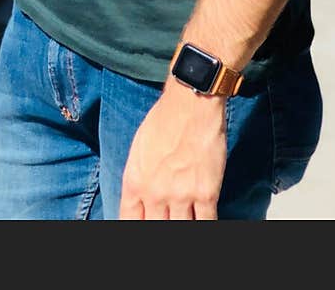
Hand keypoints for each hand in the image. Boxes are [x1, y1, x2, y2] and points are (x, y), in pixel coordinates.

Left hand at [118, 83, 226, 219]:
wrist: (189, 105)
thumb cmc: (162, 121)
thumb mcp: (138, 151)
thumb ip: (139, 181)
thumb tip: (142, 203)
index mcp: (134, 182)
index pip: (128, 221)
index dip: (135, 228)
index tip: (145, 223)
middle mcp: (155, 193)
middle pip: (156, 228)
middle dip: (161, 226)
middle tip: (168, 219)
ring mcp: (181, 196)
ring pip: (181, 229)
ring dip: (183, 224)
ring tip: (184, 218)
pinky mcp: (206, 194)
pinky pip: (206, 223)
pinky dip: (205, 225)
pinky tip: (204, 220)